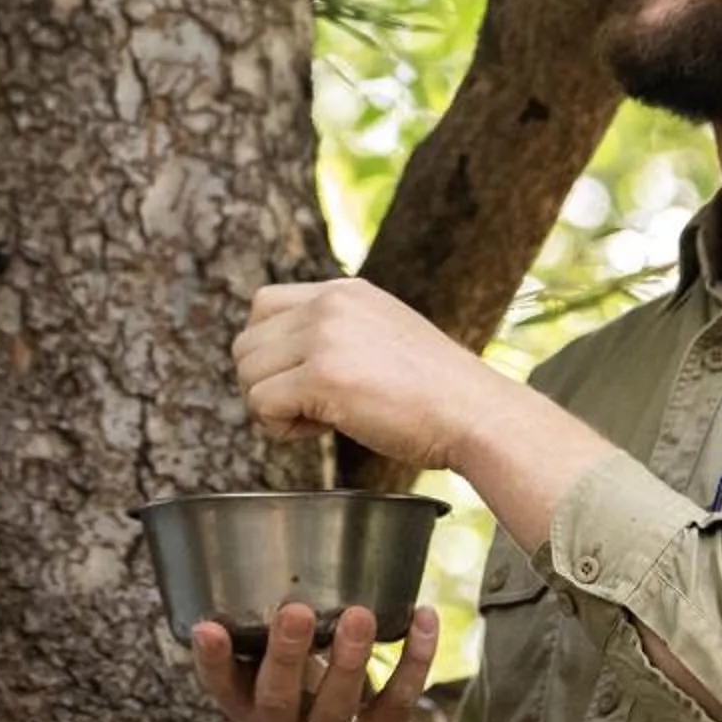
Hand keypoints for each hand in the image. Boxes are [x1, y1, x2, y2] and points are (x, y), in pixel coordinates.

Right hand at [191, 601, 439, 721]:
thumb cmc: (300, 713)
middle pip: (280, 699)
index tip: (207, 628)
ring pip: (340, 705)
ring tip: (359, 614)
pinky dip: (415, 657)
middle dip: (288, 655)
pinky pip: (398, 698)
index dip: (213, 662)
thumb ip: (261, 646)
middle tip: (296, 611)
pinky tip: (423, 616)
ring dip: (350, 658)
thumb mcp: (268, 690)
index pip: (223, 690)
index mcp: (251, 712)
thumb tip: (256, 566)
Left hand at [232, 279, 508, 471]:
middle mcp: (330, 303)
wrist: (475, 414)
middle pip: (246, 342)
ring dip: (271, 406)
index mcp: (344, 291)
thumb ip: (338, 334)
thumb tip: (285, 363)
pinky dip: (280, 428)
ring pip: (247, 373)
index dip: (272, 351)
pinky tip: (322, 430)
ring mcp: (325, 336)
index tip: (306, 381)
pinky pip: (261, 404)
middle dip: (267, 383)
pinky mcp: (322, 375)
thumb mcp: (383, 335)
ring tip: (319, 419)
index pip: (263, 304)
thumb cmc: (436, 393)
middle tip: (310, 408)